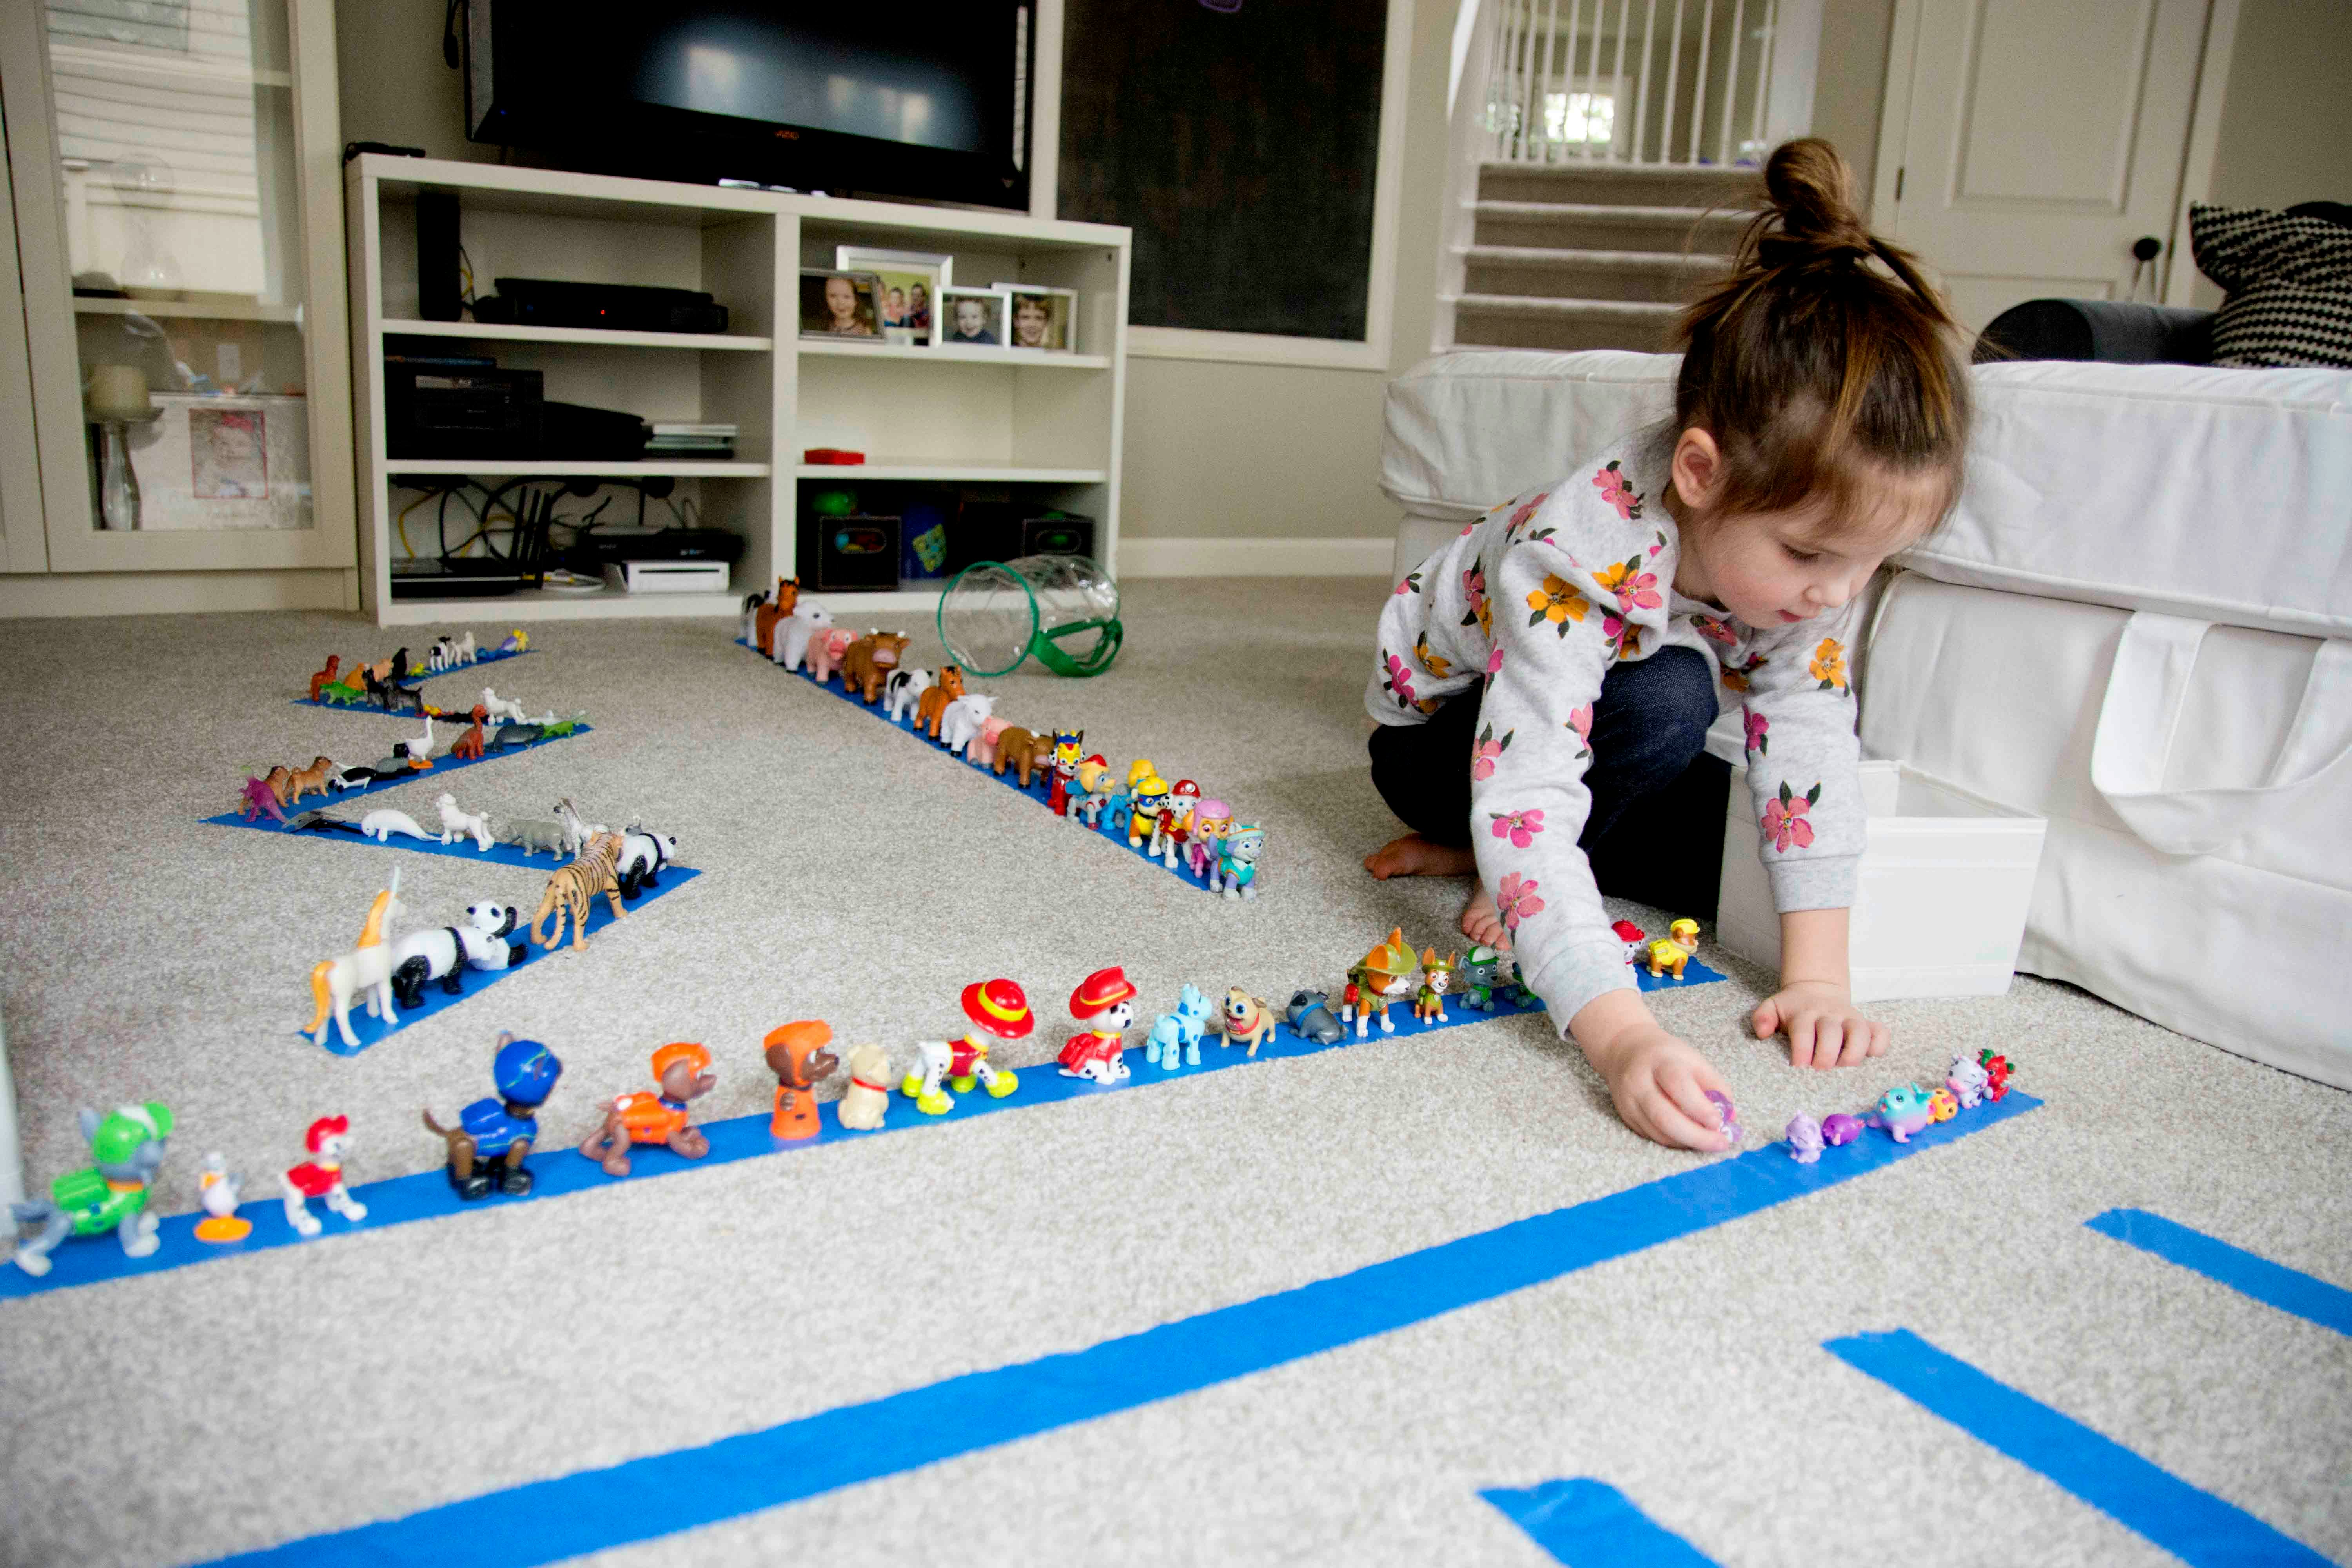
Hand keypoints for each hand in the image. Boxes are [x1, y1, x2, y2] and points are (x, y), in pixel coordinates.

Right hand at [1592, 1025, 1736, 1151]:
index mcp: (1659, 1062)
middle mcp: (1639, 1083)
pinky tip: (1691, 1139)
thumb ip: (1715, 1086)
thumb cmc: (1667, 1056)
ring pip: (1658, 1132)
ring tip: (1710, 1142)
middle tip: (1720, 1143)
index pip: (1678, 1085)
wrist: (1625, 1052)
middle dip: (1696, 1136)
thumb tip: (1730, 1118)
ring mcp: (1629, 1102)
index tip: (1719, 1122)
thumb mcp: (1694, 1060)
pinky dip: (1676, 1142)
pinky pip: (1653, 1136)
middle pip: (1664, 1117)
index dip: (1700, 1107)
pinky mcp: (1627, 1117)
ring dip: (1688, 1142)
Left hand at [1753, 979, 1887, 1068]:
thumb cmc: (1792, 1008)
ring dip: (1854, 1052)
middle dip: (1826, 1055)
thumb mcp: (1772, 1007)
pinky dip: (1879, 1044)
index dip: (1802, 1049)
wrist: (1815, 989)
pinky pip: (1880, 1033)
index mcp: (1805, 1013)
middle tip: (1819, 1069)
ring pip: (1860, 1032)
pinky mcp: (1866, 1024)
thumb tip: (1762, 1033)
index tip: (1799, 1066)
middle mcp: (1830, 1015)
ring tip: (1843, 1066)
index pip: (1804, 1030)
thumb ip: (1762, 1018)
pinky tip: (1870, 1055)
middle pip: (1832, 1033)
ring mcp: (1850, 1019)